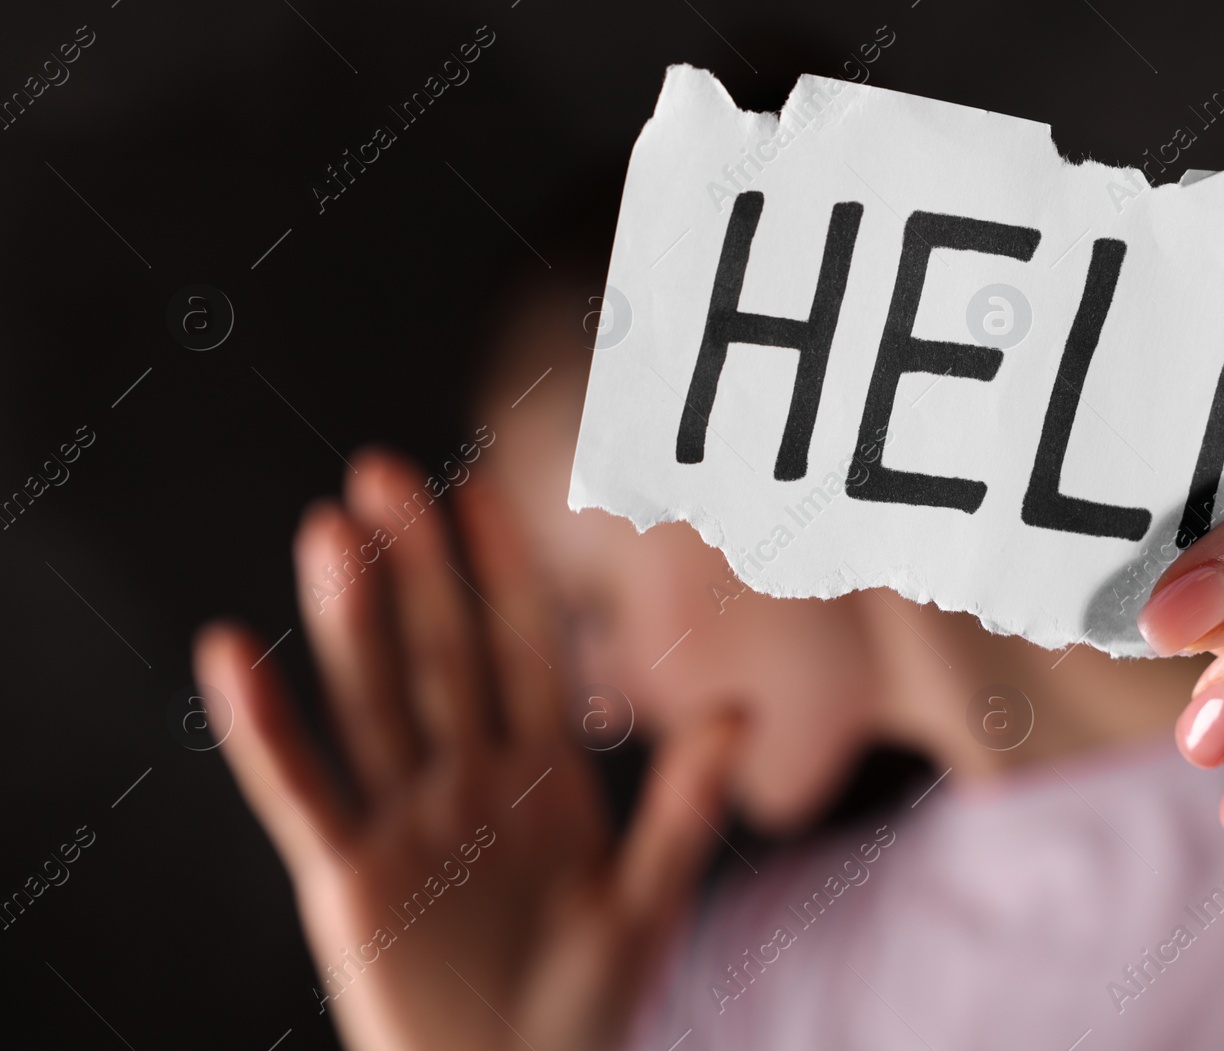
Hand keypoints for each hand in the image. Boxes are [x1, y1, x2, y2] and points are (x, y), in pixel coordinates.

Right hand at [195, 450, 739, 1050]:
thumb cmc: (585, 1008)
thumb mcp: (648, 901)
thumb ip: (684, 806)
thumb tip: (741, 710)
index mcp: (540, 776)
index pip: (520, 653)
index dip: (501, 575)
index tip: (478, 492)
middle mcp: (466, 781)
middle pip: (437, 655)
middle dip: (414, 568)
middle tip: (383, 474)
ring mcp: (404, 821)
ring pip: (372, 703)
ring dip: (348, 622)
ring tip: (328, 531)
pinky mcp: (346, 877)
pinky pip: (300, 791)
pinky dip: (264, 729)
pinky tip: (233, 654)